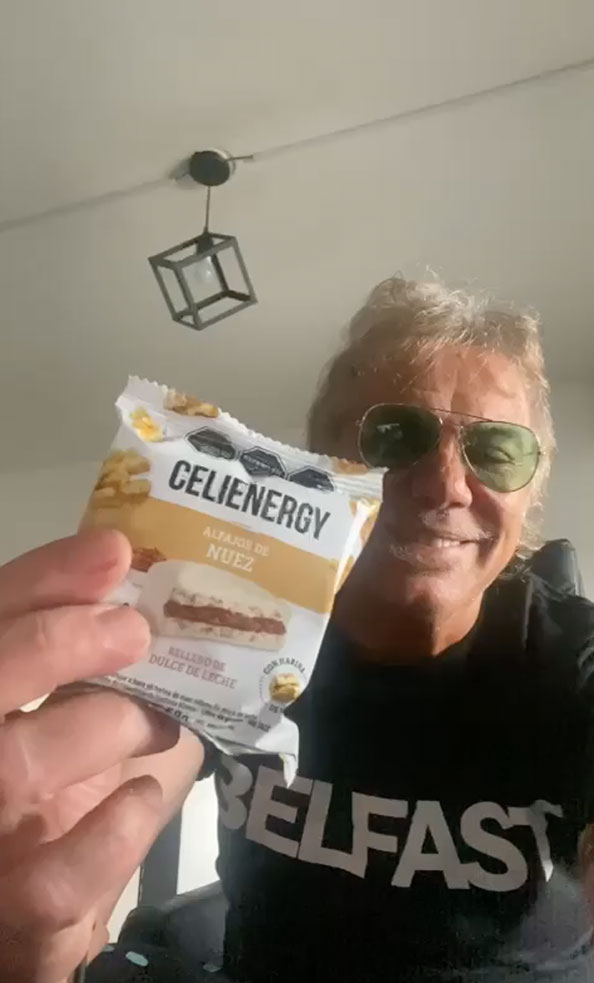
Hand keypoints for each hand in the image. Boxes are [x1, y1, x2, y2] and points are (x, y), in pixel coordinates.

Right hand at [0, 530, 180, 982]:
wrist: (48, 903)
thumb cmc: (67, 786)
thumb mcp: (79, 709)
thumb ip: (93, 654)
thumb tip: (153, 580)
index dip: (44, 578)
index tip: (114, 550)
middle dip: (57, 640)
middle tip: (133, 628)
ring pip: (13, 766)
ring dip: (104, 726)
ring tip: (159, 723)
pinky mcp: (13, 909)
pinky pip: (52, 877)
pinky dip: (112, 833)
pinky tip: (141, 798)